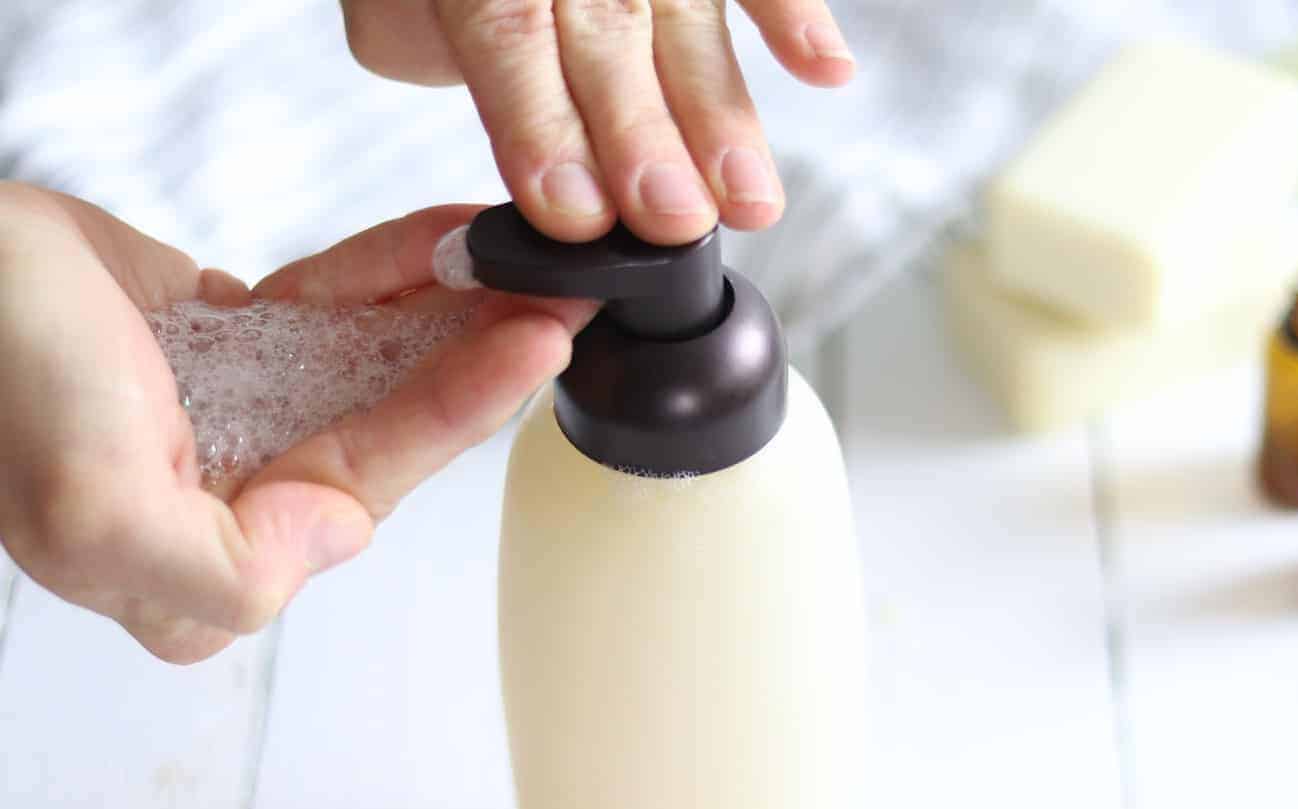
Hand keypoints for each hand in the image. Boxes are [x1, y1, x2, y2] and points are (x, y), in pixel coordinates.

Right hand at [0, 184, 591, 663]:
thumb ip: (224, 574)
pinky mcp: (230, 346)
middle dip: (475, 360)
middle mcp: (232, 499)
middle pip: (386, 424)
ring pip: (370, 364)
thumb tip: (330, 540)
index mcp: (206, 564)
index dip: (458, 413)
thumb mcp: (96, 514)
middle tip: (555, 298)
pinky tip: (442, 247)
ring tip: (521, 265)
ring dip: (445, 312)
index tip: (533, 345)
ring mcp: (236, 416)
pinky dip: (382, 275)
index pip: (366, 484)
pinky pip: (327, 310)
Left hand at [339, 0, 855, 244]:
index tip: (575, 213)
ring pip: (685, 17)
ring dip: (722, 112)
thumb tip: (515, 149)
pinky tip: (826, 72)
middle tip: (672, 218)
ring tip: (749, 200)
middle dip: (643, 132)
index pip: (507, 30)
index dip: (541, 122)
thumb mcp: (392, 2)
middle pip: (607, 30)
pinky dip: (794, 16)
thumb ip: (420, 45)